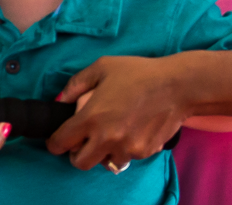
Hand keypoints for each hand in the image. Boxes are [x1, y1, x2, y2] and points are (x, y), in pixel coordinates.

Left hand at [47, 55, 187, 171]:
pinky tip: (130, 131)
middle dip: (76, 154)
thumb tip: (61, 100)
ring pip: (105, 163)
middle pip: (80, 163)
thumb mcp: (101, 68)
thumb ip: (76, 85)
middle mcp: (107, 139)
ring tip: (110, 134)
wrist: (177, 86)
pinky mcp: (144, 153)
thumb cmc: (137, 73)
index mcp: (91, 118)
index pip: (61, 143)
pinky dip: (123, 149)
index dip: (54, 142)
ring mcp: (127, 149)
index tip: (57, 139)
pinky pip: (127, 157)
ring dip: (102, 153)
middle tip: (81, 141)